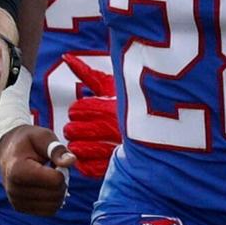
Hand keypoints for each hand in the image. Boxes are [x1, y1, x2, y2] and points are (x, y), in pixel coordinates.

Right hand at [0, 124, 74, 215]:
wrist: (6, 149)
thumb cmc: (27, 141)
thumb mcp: (42, 137)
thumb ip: (57, 149)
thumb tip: (71, 161)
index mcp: (17, 169)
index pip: (55, 180)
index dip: (62, 170)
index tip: (55, 160)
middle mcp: (13, 189)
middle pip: (56, 195)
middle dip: (62, 181)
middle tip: (54, 168)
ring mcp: (15, 200)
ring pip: (54, 206)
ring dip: (58, 192)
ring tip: (49, 177)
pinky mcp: (20, 207)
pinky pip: (48, 211)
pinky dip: (52, 200)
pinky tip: (45, 186)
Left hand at [61, 53, 119, 178]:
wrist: (160, 131)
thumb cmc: (131, 104)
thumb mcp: (111, 86)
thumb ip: (86, 73)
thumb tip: (65, 57)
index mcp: (108, 107)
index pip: (77, 111)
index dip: (76, 112)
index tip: (81, 113)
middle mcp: (110, 127)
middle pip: (73, 130)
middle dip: (74, 128)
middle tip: (78, 128)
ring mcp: (113, 148)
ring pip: (78, 149)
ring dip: (77, 145)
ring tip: (81, 141)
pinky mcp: (115, 166)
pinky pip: (90, 168)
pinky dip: (85, 163)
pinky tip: (88, 156)